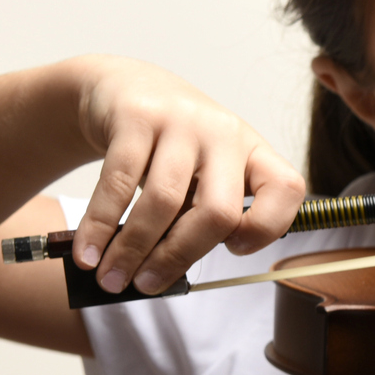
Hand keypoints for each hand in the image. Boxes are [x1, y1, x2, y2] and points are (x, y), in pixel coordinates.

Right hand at [68, 56, 306, 293]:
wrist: (123, 88)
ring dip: (133, 250)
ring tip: (111, 278)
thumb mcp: (200, 174)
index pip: (286, 190)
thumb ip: (196, 217)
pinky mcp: (138, 116)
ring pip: (165, 202)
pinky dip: (101, 226)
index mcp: (253, 152)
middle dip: (178, 257)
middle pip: (218, 212)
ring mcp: (183, 122)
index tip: (233, 251)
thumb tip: (165, 276)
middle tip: (146, 285)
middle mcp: (225, 134)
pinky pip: (119, 183)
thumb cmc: (168, 147)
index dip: (268, 228)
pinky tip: (88, 252)